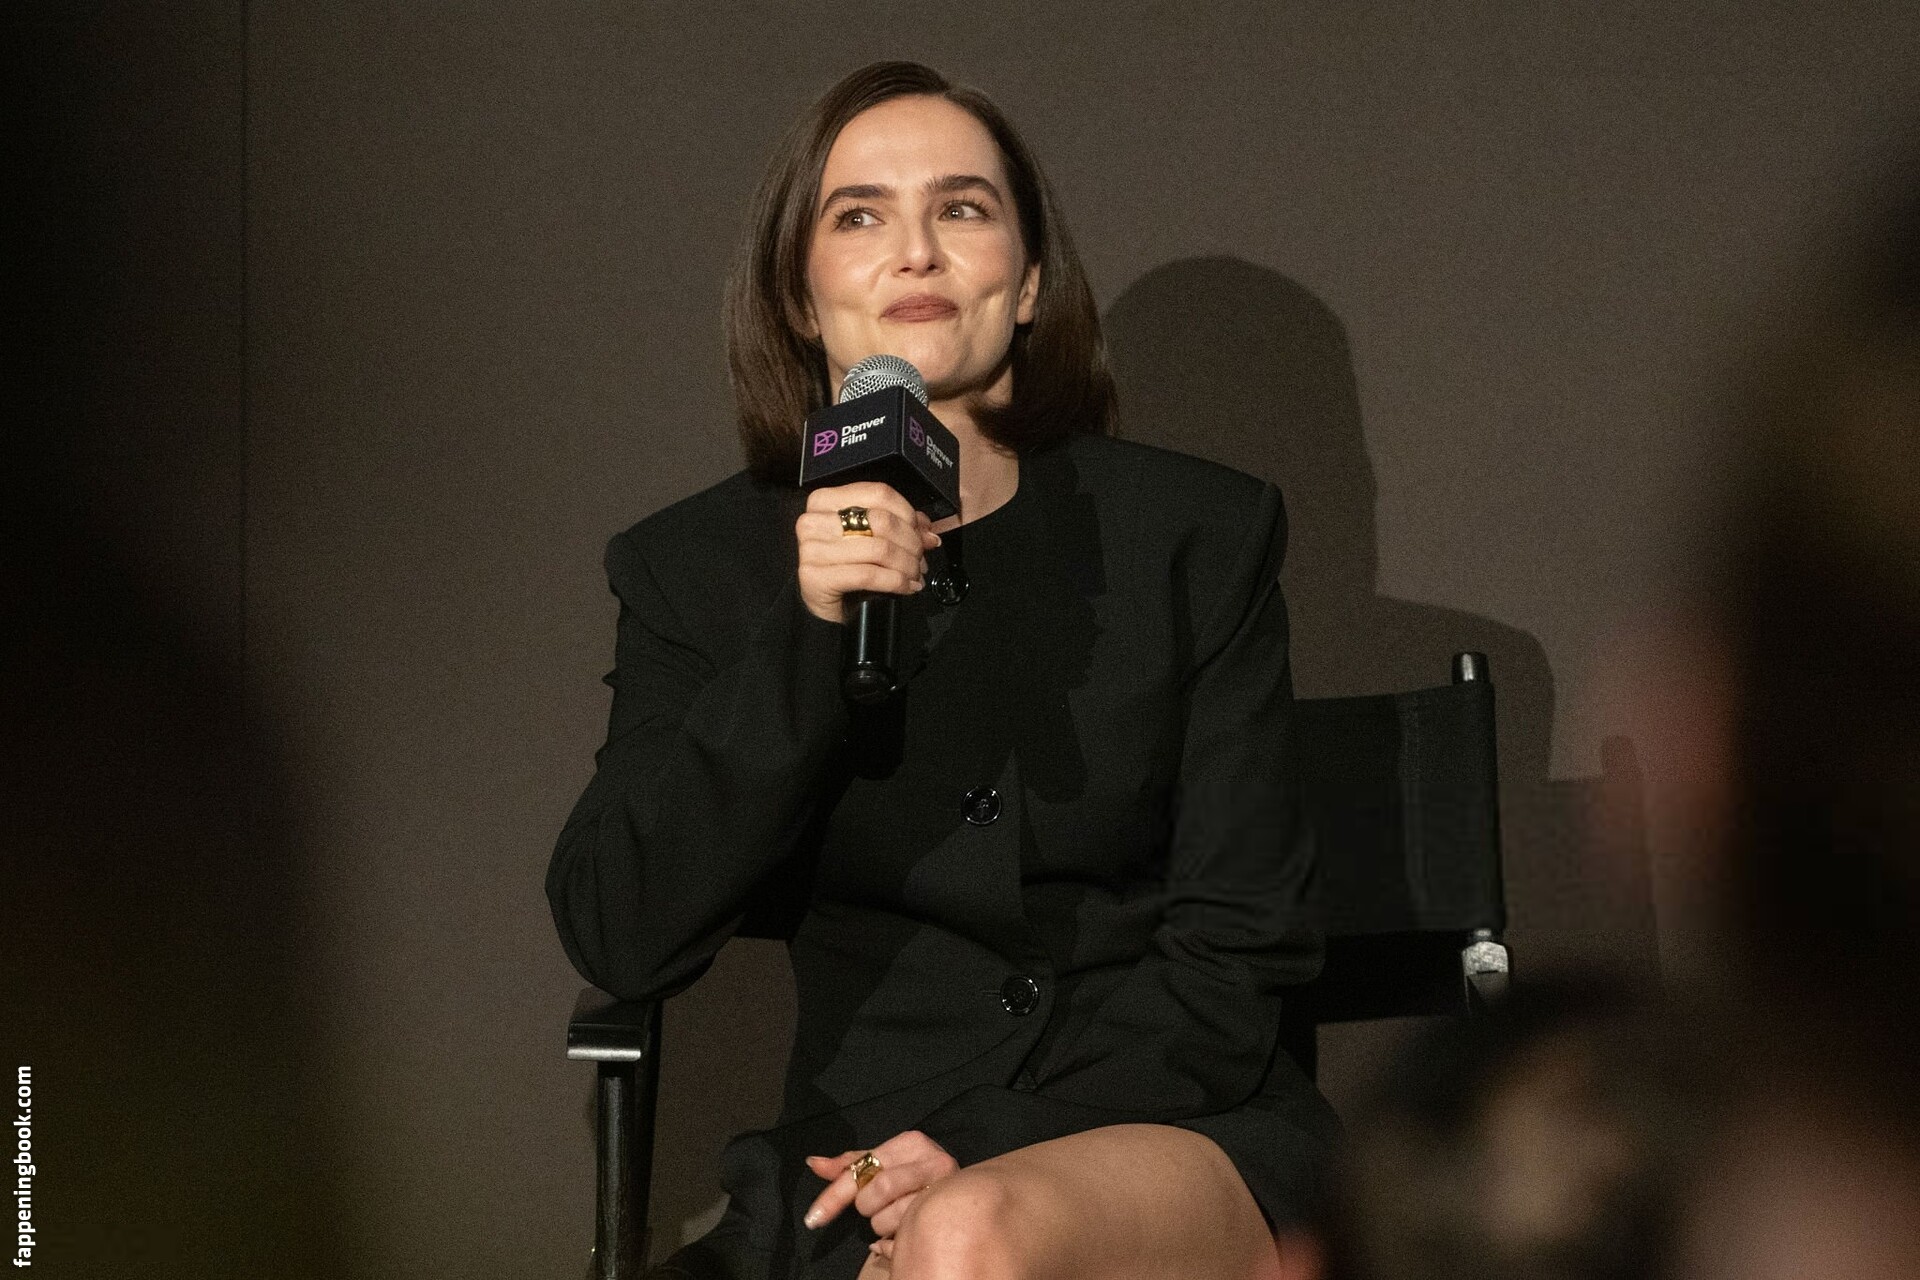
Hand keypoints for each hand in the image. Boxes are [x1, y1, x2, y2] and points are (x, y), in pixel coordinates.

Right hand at [796, 482, 940, 623]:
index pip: (878, 494)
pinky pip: (869, 575)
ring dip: (907, 565)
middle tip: (921, 560)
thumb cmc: (847, 569)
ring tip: (916, 575)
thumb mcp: (872, 540)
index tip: (922, 533)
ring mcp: (811, 549)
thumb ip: (899, 527)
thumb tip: (927, 530)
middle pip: (881, 520)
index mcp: (825, 500)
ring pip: (879, 549)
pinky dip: (896, 581)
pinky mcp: (815, 576)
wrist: (822, 607)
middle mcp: (813, 521)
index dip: (908, 513)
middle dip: (911, 542)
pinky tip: (907, 587)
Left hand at [802, 1129, 957, 1242]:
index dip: (835, 1195)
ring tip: (894, 1217)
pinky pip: (906, 1238)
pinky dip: (893, 1241)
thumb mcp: (884, 1162)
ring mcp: (946, 1189)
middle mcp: (934, 1160)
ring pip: (892, 1218)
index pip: (864, 1167)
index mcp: (912, 1142)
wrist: (966, 1192)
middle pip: (879, 1191)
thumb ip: (849, 1164)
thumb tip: (812, 1163)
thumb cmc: (914, 1173)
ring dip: (883, 1225)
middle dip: (868, 1207)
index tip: (814, 1218)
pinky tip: (902, 1232)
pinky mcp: (951, 1216)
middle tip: (874, 1207)